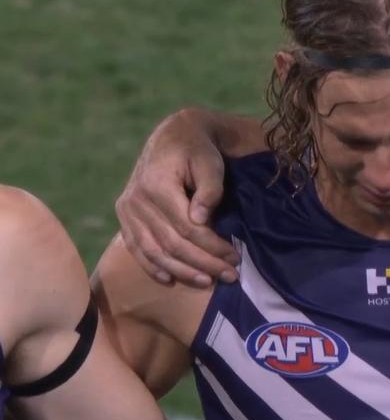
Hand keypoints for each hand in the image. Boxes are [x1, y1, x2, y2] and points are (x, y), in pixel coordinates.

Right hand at [115, 109, 238, 286]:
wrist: (172, 136)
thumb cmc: (197, 149)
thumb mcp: (210, 162)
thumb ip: (209, 189)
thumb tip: (201, 221)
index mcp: (156, 185)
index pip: (187, 228)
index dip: (212, 247)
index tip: (234, 257)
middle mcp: (136, 200)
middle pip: (171, 243)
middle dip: (202, 264)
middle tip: (230, 276)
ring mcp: (127, 210)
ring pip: (153, 250)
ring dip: (181, 271)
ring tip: (207, 282)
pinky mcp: (125, 216)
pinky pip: (136, 247)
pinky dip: (152, 266)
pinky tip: (170, 279)